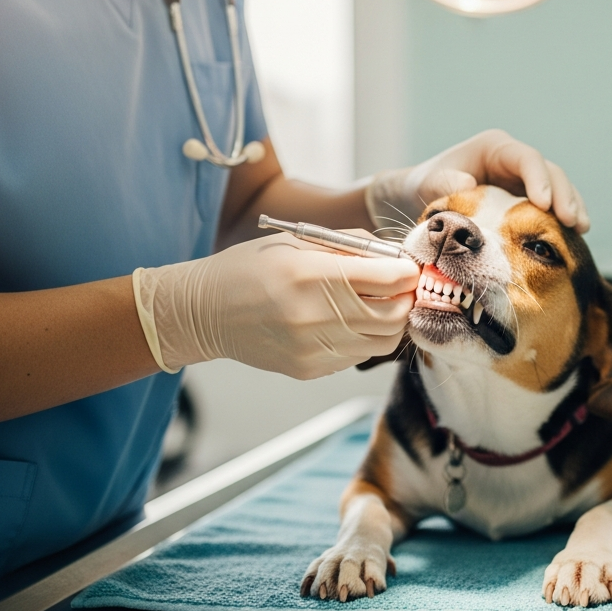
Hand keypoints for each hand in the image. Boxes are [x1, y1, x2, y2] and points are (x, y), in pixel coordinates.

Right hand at [133, 234, 419, 378]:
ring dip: (390, 321)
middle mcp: (316, 315)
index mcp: (312, 275)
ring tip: (377, 304)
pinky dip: (364, 338)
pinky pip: (358, 356)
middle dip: (405, 298)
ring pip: (383, 341)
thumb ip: (349, 246)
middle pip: (395, 314)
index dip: (407, 272)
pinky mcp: (310, 368)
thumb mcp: (297, 241)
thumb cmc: (250, 268)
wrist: (204, 312)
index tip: (406, 268)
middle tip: (399, 287)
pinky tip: (347, 322)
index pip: (390, 279)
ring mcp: (314, 348)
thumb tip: (393, 255)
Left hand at [366, 129, 589, 233]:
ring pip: (557, 188)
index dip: (539, 178)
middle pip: (549, 172)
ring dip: (571, 207)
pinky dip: (562, 219)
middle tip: (572, 221)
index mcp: (494, 148)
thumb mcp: (428, 184)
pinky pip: (551, 206)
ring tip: (581, 229)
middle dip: (563, 195)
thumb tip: (468, 186)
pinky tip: (574, 236)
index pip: (526, 158)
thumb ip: (443, 184)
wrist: (419, 197)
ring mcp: (523, 180)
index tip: (543, 203)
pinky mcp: (526, 200)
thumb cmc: (423, 185)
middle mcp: (514, 161)